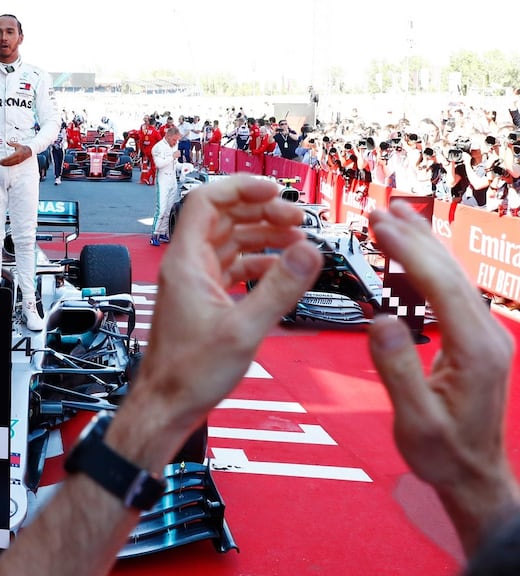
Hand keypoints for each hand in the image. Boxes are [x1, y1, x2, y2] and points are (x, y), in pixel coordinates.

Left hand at [0, 142, 31, 166]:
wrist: (29, 152)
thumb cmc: (23, 148)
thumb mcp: (17, 145)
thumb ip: (12, 143)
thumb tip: (7, 141)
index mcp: (17, 154)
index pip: (9, 158)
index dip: (4, 160)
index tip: (0, 160)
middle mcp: (17, 158)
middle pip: (9, 162)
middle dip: (3, 163)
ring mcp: (18, 161)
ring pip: (10, 164)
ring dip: (5, 164)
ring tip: (1, 164)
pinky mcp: (18, 163)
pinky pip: (12, 165)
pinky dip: (8, 165)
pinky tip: (5, 165)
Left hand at [107, 175, 321, 467]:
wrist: (167, 406)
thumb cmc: (190, 374)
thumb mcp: (244, 331)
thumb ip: (279, 289)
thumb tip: (310, 251)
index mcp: (186, 263)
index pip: (206, 201)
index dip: (241, 188)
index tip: (276, 190)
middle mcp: (187, 266)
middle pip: (223, 217)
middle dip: (261, 211)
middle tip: (298, 220)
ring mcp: (194, 283)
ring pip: (229, 241)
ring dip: (263, 235)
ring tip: (299, 242)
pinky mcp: (204, 301)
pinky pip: (232, 267)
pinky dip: (258, 262)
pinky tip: (283, 270)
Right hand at [367, 202, 518, 554]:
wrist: (474, 476)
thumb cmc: (442, 454)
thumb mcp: (415, 421)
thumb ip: (398, 370)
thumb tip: (381, 319)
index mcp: (474, 350)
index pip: (439, 286)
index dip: (408, 251)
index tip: (378, 225)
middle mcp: (487, 335)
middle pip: (450, 272)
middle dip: (414, 237)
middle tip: (378, 210)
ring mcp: (486, 335)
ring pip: (454, 277)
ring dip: (423, 245)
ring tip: (394, 218)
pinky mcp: (477, 340)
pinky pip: (452, 293)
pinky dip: (428, 268)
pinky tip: (410, 257)